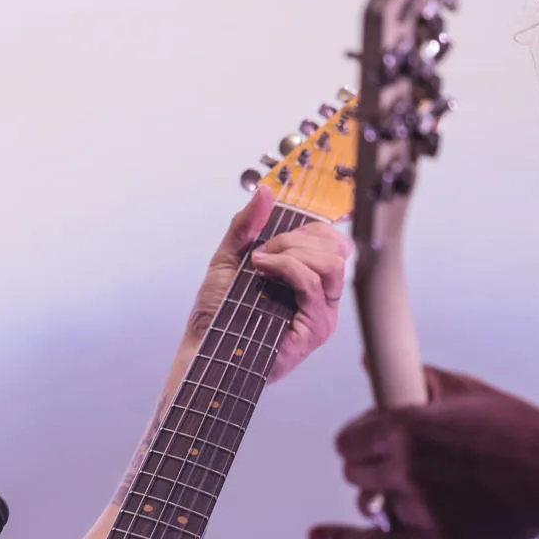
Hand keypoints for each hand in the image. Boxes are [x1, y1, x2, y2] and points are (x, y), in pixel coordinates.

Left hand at [184, 186, 351, 381]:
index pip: (332, 240)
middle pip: (335, 248)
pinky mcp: (315, 329)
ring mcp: (321, 314)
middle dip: (294, 240)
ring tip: (262, 264)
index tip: (274, 235)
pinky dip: (287, 268)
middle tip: (263, 253)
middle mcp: (320, 297)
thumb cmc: (217, 312)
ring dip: (292, 253)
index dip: (308, 228)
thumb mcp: (229, 258)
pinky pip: (312, 284)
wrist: (204, 346)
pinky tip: (263, 270)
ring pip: (330, 263)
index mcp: (308, 278)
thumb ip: (246, 225)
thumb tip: (264, 192)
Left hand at [306, 367, 538, 538]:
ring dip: (384, 496)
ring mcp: (419, 507)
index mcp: (409, 428)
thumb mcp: (467, 391)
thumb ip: (415, 379)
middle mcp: (407, 468)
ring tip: (417, 487)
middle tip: (397, 462)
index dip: (360, 438)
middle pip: (352, 471)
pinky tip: (318, 536)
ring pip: (371, 504)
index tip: (371, 440)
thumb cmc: (521, 430)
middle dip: (368, 465)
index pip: (349, 438)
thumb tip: (370, 363)